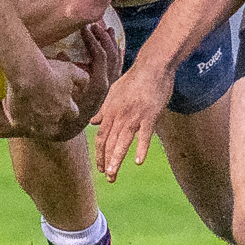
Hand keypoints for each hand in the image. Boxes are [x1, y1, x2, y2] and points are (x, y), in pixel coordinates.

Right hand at [1, 53, 81, 138]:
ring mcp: (33, 123)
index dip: (68, 106)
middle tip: (44, 104)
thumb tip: (86, 83)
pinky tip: (9, 103)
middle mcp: (51, 120)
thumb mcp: (71, 70)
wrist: (26, 74)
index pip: (73, 113)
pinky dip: (13, 113)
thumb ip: (82, 78)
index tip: (63, 99)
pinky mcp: (17, 121)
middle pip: (54, 124)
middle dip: (51, 117)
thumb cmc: (49, 71)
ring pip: (34, 127)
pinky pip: (15, 120)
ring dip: (32, 118)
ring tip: (26, 106)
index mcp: (66, 109)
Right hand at [71, 21, 123, 123]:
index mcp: (97, 85)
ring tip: (107, 30)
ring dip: (111, 44)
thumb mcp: (62, 92)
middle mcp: (107, 85)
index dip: (93, 40)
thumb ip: (63, 72)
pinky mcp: (107, 89)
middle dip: (104, 38)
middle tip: (96, 25)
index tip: (84, 28)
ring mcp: (109, 87)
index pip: (100, 56)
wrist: (68, 128)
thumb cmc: (63, 110)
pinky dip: (116, 55)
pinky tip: (115, 46)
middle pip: (112, 56)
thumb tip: (62, 53)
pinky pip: (116, 68)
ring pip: (116, 61)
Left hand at [92, 58, 175, 181]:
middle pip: (109, 142)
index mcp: (110, 111)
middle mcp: (119, 115)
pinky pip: (144, 134)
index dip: (99, 154)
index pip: (101, 137)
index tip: (101, 167)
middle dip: (106, 162)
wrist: (152, 66)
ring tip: (113, 174)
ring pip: (122, 141)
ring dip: (116, 159)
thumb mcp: (113, 92)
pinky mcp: (150, 115)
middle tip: (108, 178)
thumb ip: (103, 109)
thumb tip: (92, 122)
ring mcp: (134, 116)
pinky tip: (138, 161)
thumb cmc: (134, 79)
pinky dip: (141, 148)